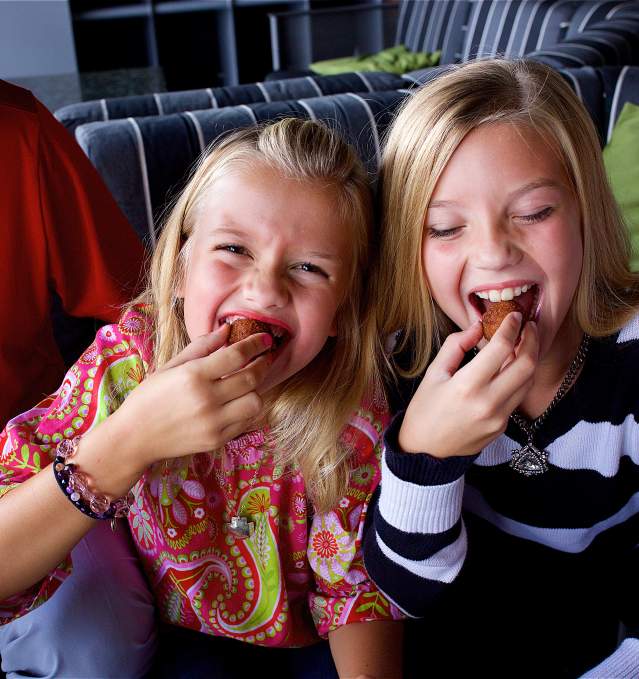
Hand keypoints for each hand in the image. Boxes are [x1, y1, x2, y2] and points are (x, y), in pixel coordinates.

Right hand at [110, 323, 272, 468]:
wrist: (134, 437)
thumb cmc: (149, 397)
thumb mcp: (170, 366)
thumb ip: (201, 347)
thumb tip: (227, 330)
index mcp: (193, 375)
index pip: (236, 355)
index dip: (255, 345)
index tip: (265, 339)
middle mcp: (206, 399)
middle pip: (251, 378)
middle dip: (263, 364)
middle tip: (265, 357)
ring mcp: (213, 422)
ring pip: (255, 402)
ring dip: (255, 390)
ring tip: (248, 383)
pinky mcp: (216, 440)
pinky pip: (246, 422)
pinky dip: (246, 409)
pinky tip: (238, 401)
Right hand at [399, 313, 537, 456]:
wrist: (425, 451)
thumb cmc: (424, 411)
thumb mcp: (433, 373)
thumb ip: (456, 346)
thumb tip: (478, 327)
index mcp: (467, 386)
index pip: (501, 349)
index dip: (511, 327)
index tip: (514, 316)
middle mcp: (488, 403)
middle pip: (527, 365)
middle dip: (532, 340)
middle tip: (529, 327)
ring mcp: (498, 418)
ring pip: (528, 382)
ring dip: (529, 359)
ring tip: (522, 344)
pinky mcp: (502, 427)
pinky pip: (517, 397)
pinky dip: (518, 378)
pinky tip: (510, 368)